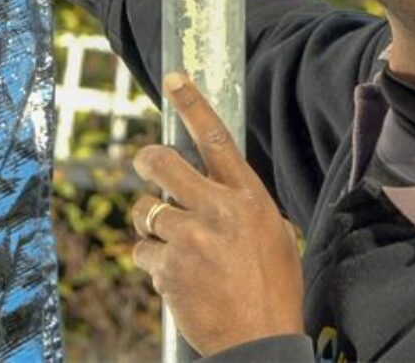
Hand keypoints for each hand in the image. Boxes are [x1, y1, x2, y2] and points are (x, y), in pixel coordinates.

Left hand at [131, 72, 304, 355]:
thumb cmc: (271, 288)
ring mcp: (189, 238)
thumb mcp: (272, 233)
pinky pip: (142, 250)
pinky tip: (177, 278)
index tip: (174, 78)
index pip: (216, 139)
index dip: (193, 104)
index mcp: (248, 197)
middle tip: (147, 165)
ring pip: (145, 210)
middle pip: (162, 162)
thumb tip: (208, 184)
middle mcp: (217, 209)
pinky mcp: (167, 267)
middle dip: (147, 160)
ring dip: (151, 224)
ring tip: (176, 247)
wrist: (260, 343)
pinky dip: (153, 263)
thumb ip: (238, 204)